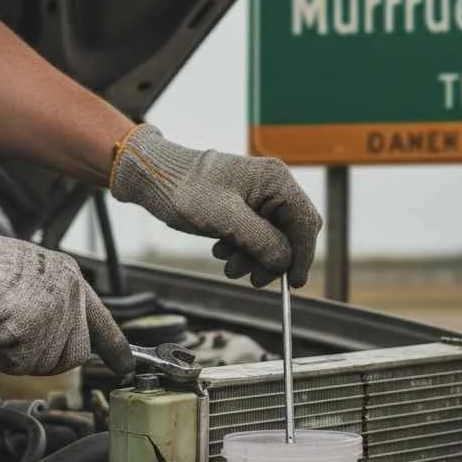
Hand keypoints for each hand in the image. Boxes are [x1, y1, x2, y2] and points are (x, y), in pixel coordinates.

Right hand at [0, 202, 132, 376]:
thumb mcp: (26, 274)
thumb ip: (46, 299)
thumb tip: (47, 327)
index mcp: (68, 277)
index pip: (101, 320)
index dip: (114, 347)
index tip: (125, 365)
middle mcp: (69, 294)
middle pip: (73, 354)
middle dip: (43, 358)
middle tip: (13, 343)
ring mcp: (54, 312)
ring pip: (47, 363)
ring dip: (15, 357)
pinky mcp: (33, 330)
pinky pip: (21, 364)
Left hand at [109, 125, 321, 287]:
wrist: (155, 178)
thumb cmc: (186, 191)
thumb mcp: (225, 220)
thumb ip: (261, 241)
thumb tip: (285, 261)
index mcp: (276, 180)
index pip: (306, 223)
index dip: (302, 256)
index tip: (293, 284)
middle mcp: (273, 185)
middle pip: (291, 233)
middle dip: (273, 259)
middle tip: (253, 280)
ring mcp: (259, 195)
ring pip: (272, 238)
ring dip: (253, 258)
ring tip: (228, 266)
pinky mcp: (244, 205)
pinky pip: (255, 235)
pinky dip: (242, 249)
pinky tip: (221, 251)